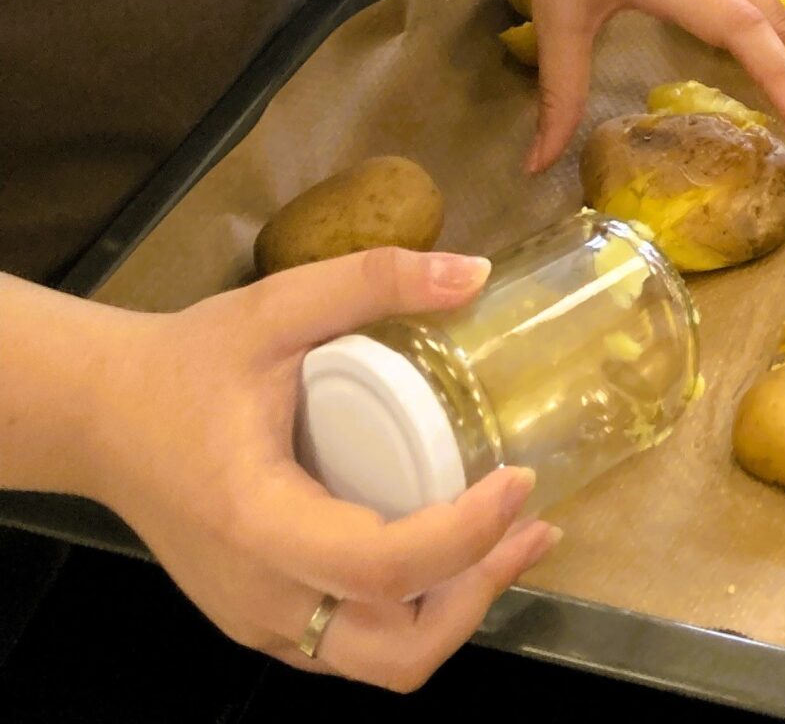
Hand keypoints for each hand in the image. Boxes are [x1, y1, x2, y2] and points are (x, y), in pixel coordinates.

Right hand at [82, 249, 555, 691]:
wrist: (101, 416)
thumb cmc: (185, 364)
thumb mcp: (276, 305)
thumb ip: (373, 280)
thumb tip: (476, 273)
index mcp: (262, 524)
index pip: (385, 567)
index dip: (468, 536)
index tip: (521, 481)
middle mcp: (259, 595)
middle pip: (394, 651)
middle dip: (477, 596)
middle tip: (532, 528)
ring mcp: (255, 620)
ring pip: (376, 663)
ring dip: (453, 613)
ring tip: (508, 543)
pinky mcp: (255, 619)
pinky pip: (347, 646)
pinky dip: (411, 615)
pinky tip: (447, 558)